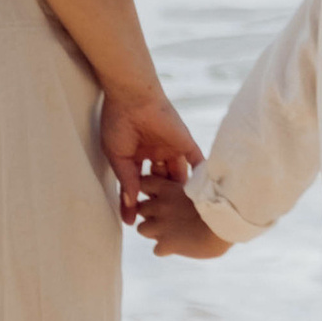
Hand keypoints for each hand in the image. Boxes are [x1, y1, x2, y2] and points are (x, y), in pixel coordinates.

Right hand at [100, 86, 199, 226]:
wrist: (132, 98)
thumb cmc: (118, 124)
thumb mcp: (118, 157)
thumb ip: (127, 182)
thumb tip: (130, 209)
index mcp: (138, 155)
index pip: (139, 185)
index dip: (135, 202)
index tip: (132, 222)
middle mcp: (156, 153)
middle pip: (161, 183)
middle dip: (161, 201)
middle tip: (161, 222)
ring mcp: (172, 148)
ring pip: (179, 176)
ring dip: (180, 194)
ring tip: (184, 217)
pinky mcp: (185, 143)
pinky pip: (197, 162)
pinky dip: (200, 177)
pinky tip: (203, 196)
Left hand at [135, 172, 229, 260]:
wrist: (226, 222)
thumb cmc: (220, 200)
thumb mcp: (202, 185)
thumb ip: (188, 184)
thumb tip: (188, 180)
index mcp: (168, 189)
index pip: (144, 183)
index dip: (148, 189)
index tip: (157, 193)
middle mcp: (160, 206)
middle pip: (141, 208)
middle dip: (150, 212)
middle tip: (166, 216)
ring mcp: (161, 226)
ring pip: (142, 229)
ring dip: (154, 231)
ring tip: (170, 232)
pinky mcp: (167, 245)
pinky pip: (157, 249)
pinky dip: (165, 249)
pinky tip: (178, 246)